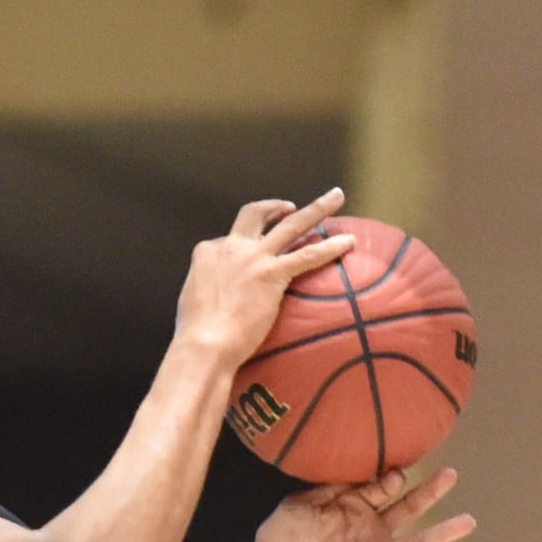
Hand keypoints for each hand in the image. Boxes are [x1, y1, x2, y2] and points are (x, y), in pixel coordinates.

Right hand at [174, 190, 353, 366]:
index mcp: (208, 252)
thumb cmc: (196, 332)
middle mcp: (231, 247)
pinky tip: (348, 242)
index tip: (251, 257)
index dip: (244, 245)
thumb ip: (209, 286)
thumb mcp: (193, 297)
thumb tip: (218, 294)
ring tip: (335, 198)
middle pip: (256, 215)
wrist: (205, 343)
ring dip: (316, 209)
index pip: (232, 239)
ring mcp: (254, 258)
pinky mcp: (273, 274)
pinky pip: (308, 255)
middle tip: (293, 205)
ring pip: (291, 225)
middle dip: (277, 207)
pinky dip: (330, 247)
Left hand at [220, 468, 473, 541]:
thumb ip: (327, 490)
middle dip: (429, 491)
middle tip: (451, 474)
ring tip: (469, 521)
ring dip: (441, 532)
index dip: (390, 479)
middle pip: (408, 506)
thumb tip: (355, 474)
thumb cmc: (280, 536)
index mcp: (354, 501)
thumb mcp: (299, 505)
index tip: (395, 473)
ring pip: (414, 540)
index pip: (381, 485)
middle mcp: (369, 524)